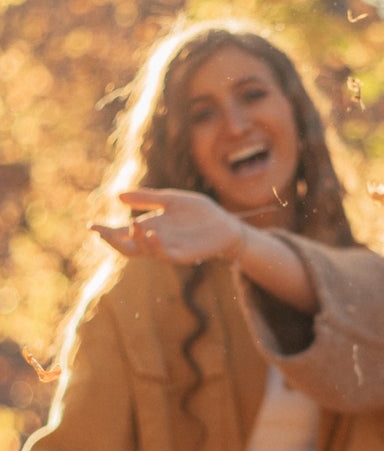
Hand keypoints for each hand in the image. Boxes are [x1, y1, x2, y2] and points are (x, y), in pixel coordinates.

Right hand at [90, 188, 245, 264]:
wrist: (226, 225)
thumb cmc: (200, 213)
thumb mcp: (172, 200)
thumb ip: (148, 198)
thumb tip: (118, 195)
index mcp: (150, 227)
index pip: (123, 232)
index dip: (107, 230)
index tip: (90, 225)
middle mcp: (155, 240)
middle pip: (127, 246)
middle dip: (113, 241)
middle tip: (101, 232)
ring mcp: (168, 248)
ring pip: (144, 251)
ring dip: (136, 240)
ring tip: (132, 224)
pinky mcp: (183, 255)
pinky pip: (165, 254)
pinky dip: (156, 246)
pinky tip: (153, 234)